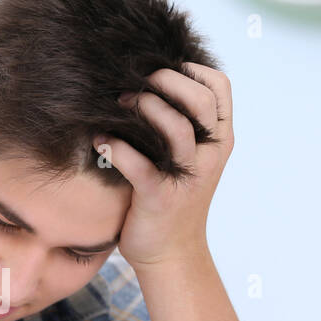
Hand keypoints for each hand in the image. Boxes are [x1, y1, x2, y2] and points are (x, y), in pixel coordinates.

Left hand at [92, 63, 233, 267]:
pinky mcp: (160, 197)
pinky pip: (139, 165)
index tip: (161, 66)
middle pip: (200, 101)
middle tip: (136, 81)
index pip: (220, 87)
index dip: (191, 68)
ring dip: (146, 108)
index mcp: (218, 141)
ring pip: (177, 129)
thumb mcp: (188, 158)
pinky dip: (116, 148)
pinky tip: (100, 140)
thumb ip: (181, 124)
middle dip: (166, 81)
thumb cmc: (171, 199)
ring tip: (119, 102)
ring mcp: (187, 176)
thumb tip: (146, 80)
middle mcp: (209, 155)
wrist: (170, 254)